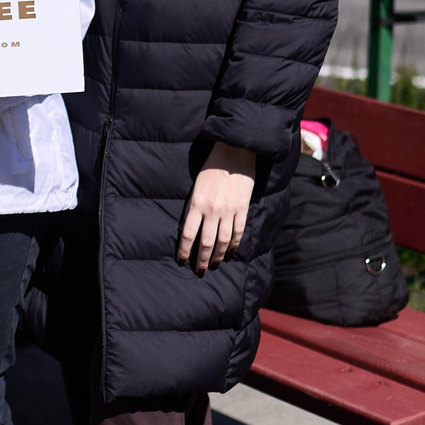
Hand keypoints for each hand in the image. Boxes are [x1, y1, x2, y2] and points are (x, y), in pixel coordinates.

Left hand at [176, 141, 257, 273]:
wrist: (235, 152)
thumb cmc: (211, 168)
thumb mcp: (196, 187)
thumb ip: (193, 208)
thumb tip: (190, 229)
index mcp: (197, 203)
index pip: (187, 234)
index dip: (183, 251)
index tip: (181, 261)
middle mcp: (212, 210)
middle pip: (206, 243)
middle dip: (202, 260)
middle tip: (200, 271)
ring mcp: (229, 210)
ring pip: (222, 241)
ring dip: (218, 256)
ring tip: (214, 265)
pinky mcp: (242, 208)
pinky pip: (238, 232)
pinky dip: (234, 245)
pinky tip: (229, 252)